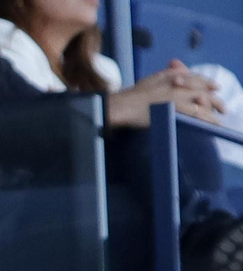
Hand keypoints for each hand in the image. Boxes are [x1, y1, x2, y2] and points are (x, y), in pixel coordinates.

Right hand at [107, 60, 223, 126]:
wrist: (122, 106)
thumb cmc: (131, 96)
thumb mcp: (150, 79)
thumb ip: (166, 74)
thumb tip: (179, 72)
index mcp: (172, 76)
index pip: (195, 77)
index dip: (207, 82)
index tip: (215, 87)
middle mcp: (178, 84)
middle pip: (203, 88)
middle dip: (215, 97)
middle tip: (222, 107)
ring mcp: (178, 96)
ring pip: (204, 100)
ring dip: (215, 107)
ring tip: (221, 115)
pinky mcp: (176, 109)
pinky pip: (198, 113)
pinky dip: (208, 119)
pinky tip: (214, 124)